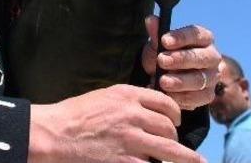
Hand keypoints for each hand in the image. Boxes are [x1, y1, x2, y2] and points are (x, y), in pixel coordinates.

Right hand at [28, 84, 205, 162]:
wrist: (54, 134)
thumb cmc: (73, 116)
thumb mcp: (102, 97)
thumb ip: (126, 101)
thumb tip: (146, 111)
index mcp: (127, 95)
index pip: (164, 102)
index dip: (174, 114)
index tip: (175, 121)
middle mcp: (134, 115)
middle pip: (169, 126)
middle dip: (174, 136)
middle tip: (175, 145)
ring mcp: (132, 140)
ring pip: (171, 149)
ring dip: (184, 157)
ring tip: (197, 161)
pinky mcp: (127, 161)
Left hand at [141, 16, 220, 109]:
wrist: (165, 78)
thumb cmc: (164, 55)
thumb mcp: (158, 45)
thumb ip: (156, 34)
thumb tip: (151, 19)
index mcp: (203, 39)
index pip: (196, 34)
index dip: (181, 37)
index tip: (164, 40)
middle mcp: (212, 57)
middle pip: (201, 57)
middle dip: (181, 59)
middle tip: (161, 61)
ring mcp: (212, 77)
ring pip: (200, 79)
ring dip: (180, 81)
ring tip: (162, 81)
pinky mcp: (208, 95)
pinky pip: (197, 98)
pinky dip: (181, 97)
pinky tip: (167, 95)